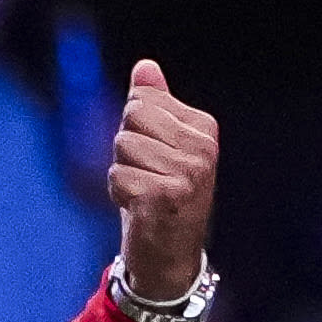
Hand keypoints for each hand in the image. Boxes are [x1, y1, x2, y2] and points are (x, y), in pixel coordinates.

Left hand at [103, 59, 220, 303]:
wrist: (169, 255)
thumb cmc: (160, 194)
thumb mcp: (159, 145)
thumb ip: (154, 105)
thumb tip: (144, 66)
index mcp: (203, 126)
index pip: (141, 101)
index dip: (133, 130)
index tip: (153, 157)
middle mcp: (202, 146)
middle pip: (130, 119)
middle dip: (125, 149)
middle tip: (146, 176)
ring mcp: (188, 172)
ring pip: (122, 147)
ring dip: (122, 172)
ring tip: (144, 192)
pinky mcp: (167, 196)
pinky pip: (118, 177)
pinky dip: (119, 194)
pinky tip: (140, 208)